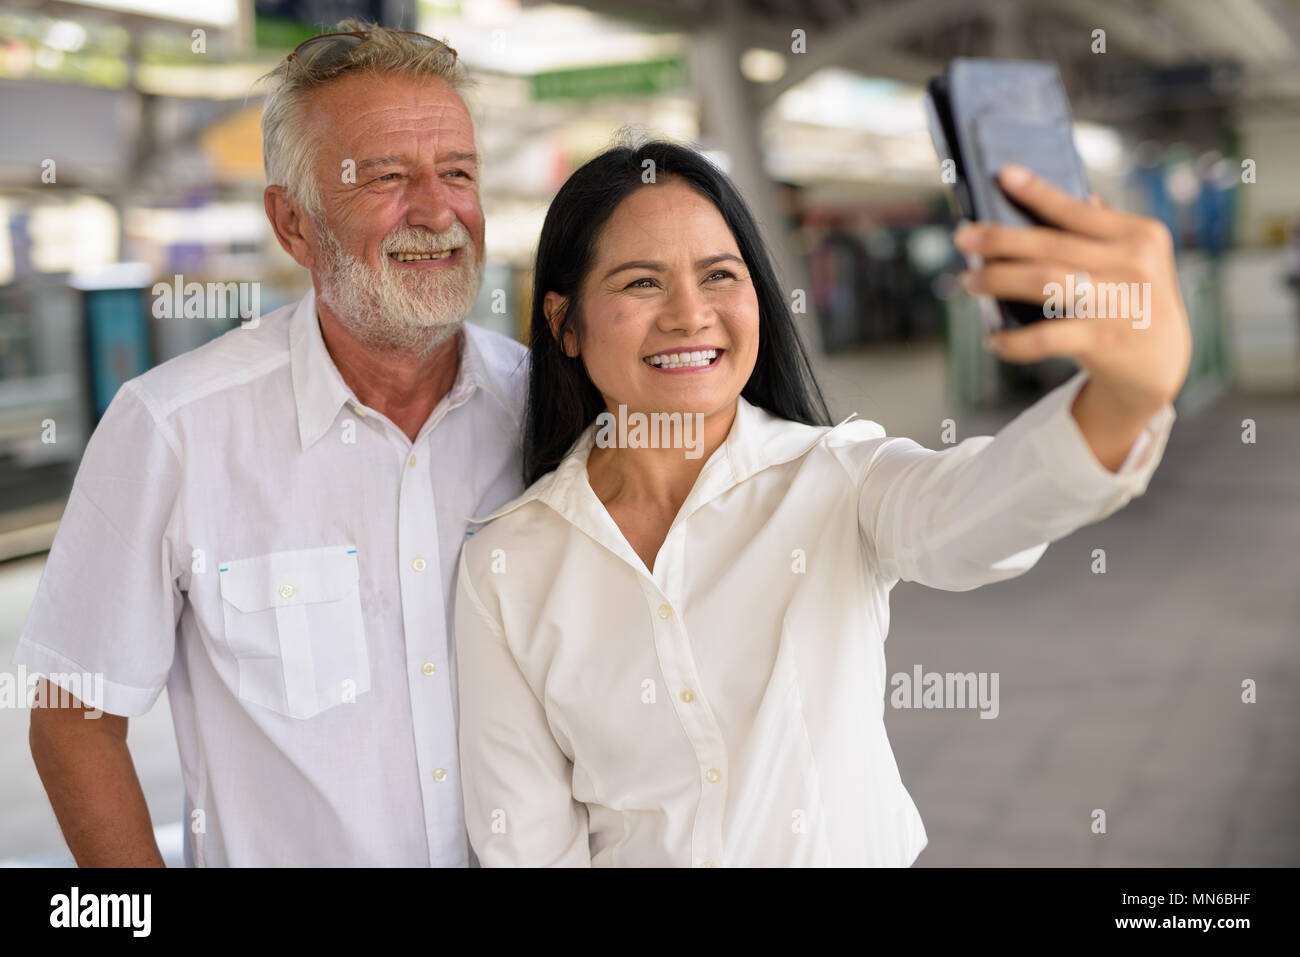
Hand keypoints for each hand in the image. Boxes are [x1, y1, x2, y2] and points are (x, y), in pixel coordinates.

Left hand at [954, 163, 1191, 419]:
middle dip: (999, 240)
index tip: (1003, 176)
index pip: (1078, 210)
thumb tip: (1043, 198)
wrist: (1161, 363)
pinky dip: (1014, 341)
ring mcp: (1119, 303)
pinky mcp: (1105, 341)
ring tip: (968, 280)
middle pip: (1050, 245)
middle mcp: (1133, 264)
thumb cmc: (1130, 300)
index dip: (1037, 192)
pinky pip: (1046, 337)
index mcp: (1139, 234)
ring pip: (1044, 283)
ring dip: (998, 280)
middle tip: (962, 238)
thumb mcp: (1132, 258)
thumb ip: (1097, 230)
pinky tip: (994, 340)